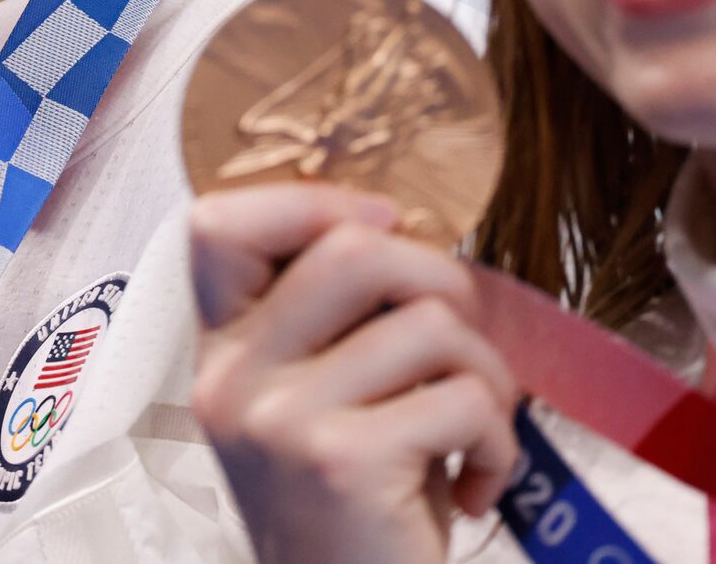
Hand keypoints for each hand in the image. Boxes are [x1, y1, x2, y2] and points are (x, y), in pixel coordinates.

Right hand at [189, 184, 518, 563]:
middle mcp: (236, 379)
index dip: (312, 202)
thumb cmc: (354, 512)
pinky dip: (497, 441)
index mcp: (225, 353)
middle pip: (353, 249)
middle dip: (441, 281)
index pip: (218, 225)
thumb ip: (331, 326)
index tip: (382, 228)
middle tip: (458, 341)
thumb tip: (405, 235)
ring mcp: (283, 419)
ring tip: (474, 427)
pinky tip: (476, 480)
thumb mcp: (312, 405)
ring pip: (428, 323)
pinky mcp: (343, 462)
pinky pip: (461, 399)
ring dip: (485, 375)